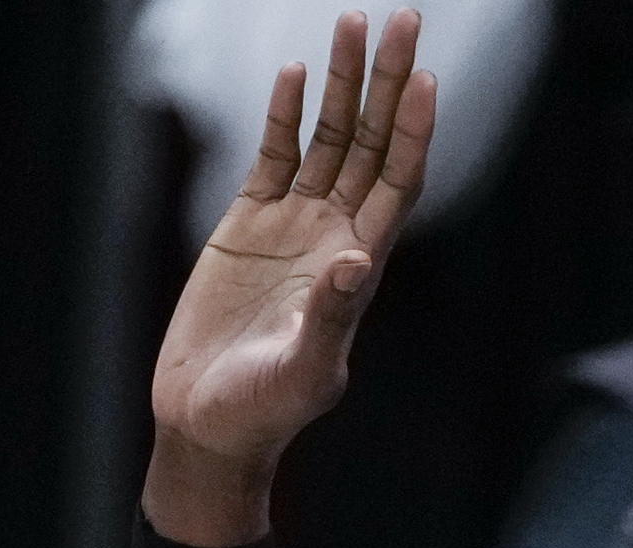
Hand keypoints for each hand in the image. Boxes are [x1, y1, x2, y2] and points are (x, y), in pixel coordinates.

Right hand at [142, 11, 436, 541]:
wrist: (208, 422)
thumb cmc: (264, 411)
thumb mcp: (302, 371)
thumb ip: (330, 319)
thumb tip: (355, 260)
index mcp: (359, 264)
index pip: (399, 181)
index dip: (414, 130)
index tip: (425, 78)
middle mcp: (334, 232)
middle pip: (372, 142)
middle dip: (388, 82)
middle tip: (405, 19)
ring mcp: (293, 224)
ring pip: (328, 137)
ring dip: (342, 82)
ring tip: (352, 23)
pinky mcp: (248, 223)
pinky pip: (274, 154)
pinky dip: (285, 114)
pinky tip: (295, 73)